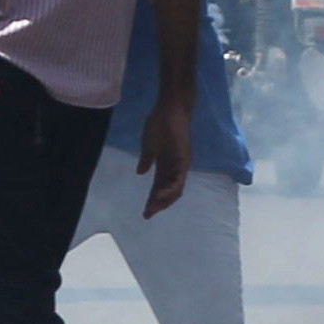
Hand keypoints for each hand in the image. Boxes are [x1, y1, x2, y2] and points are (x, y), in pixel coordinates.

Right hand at [136, 96, 192, 216]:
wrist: (170, 109)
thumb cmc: (159, 123)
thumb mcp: (149, 145)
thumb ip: (146, 159)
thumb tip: (140, 172)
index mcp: (166, 164)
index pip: (159, 186)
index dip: (152, 199)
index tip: (144, 211)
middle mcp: (175, 168)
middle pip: (168, 192)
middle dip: (158, 204)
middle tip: (147, 214)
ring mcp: (180, 165)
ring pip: (175, 190)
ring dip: (164, 201)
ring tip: (152, 209)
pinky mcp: (184, 160)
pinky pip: (178, 181)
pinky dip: (169, 191)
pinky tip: (160, 197)